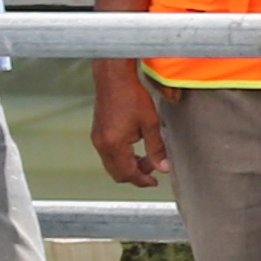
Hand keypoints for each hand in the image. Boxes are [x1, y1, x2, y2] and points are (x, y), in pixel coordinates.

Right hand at [90, 61, 166, 186]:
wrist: (114, 77)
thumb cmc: (132, 96)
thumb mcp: (150, 123)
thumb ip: (157, 148)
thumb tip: (164, 167)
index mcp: (114, 145)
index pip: (128, 174)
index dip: (142, 181)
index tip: (154, 182)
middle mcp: (102, 145)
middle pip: (117, 173)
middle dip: (135, 174)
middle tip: (153, 167)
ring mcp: (97, 139)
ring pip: (112, 165)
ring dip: (129, 166)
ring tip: (147, 156)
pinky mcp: (97, 133)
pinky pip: (108, 155)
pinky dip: (121, 157)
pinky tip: (134, 148)